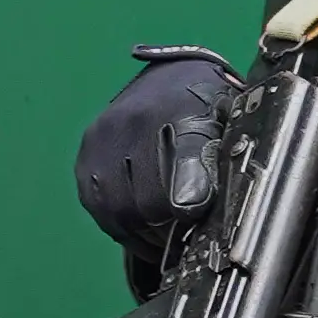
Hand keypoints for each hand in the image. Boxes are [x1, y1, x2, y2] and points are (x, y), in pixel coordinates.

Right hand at [74, 45, 242, 265]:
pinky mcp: (86, 154)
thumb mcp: (232, 125)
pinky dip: (121, 227)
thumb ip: (228, 164)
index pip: (183, 168)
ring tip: (164, 239)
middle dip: (167, 227)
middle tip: (185, 235)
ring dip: (142, 234)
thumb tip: (226, 212)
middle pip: (146, 201)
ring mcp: (104, 138)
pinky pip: (98, 206)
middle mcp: (136, 122)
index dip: (190, 204)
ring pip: (117, 210)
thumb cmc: (208, 107)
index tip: (196, 220)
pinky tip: (141, 232)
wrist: (170, 78)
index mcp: (183, 111)